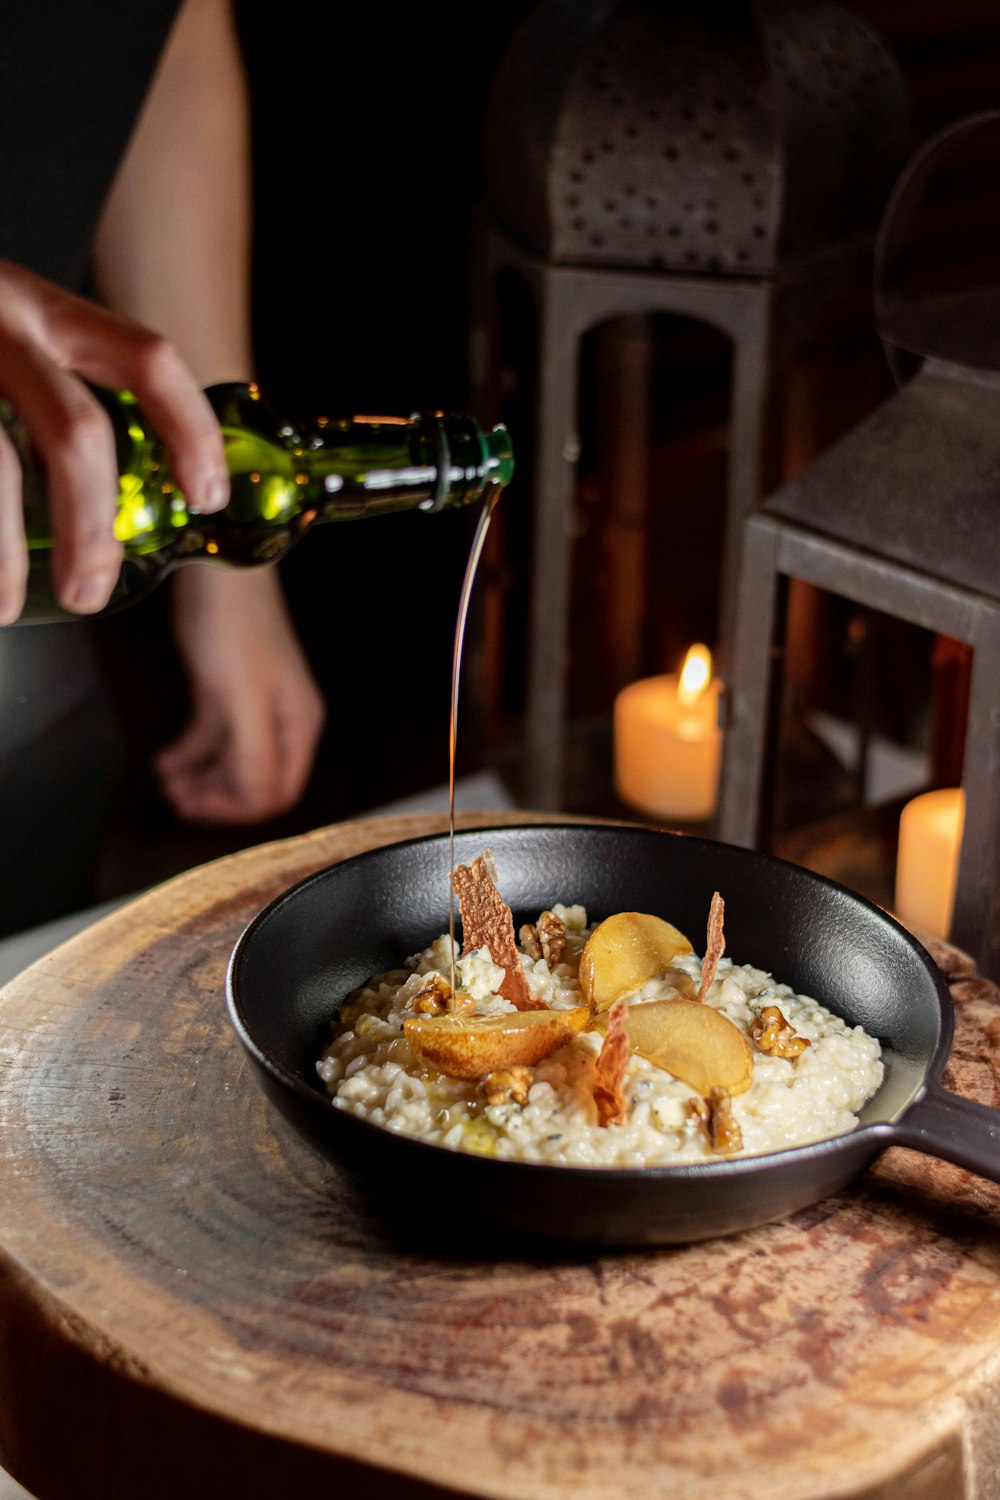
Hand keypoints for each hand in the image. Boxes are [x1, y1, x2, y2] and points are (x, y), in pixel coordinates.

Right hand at [0, 259, 229, 623]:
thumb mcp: (14, 342)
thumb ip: (60, 398)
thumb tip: (127, 506)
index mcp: (49, 311)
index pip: (147, 359)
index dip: (190, 431)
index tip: (206, 497)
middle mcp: (2, 322)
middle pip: (74, 432)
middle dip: (90, 526)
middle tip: (91, 591)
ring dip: (4, 551)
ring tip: (7, 604)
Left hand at [153, 564, 325, 824]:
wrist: (218, 574)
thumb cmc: (237, 629)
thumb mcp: (243, 700)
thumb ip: (253, 755)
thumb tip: (254, 802)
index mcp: (297, 727)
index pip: (278, 792)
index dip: (242, 808)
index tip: (203, 806)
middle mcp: (279, 722)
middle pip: (252, 781)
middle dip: (215, 796)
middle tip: (178, 800)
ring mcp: (250, 708)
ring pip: (228, 763)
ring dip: (198, 778)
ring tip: (167, 781)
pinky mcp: (223, 694)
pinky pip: (208, 739)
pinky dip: (187, 754)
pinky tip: (165, 760)